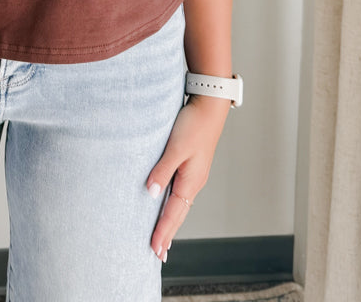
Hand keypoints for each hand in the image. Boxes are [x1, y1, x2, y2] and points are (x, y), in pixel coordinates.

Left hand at [146, 96, 229, 261]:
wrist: (209, 105)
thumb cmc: (194, 124)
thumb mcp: (175, 147)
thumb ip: (162, 170)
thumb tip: (150, 193)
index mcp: (191, 181)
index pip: (173, 213)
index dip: (163, 232)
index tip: (154, 250)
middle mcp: (193, 181)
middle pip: (178, 214)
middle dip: (168, 234)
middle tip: (158, 254)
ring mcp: (193, 174)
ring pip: (180, 204)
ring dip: (170, 222)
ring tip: (163, 238)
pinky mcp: (191, 165)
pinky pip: (180, 192)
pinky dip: (172, 206)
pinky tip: (167, 206)